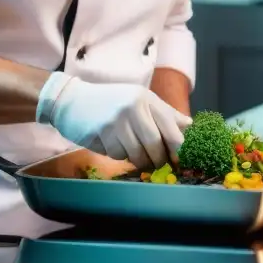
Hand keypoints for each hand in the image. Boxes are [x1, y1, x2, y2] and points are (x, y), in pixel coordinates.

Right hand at [36, 73, 191, 168]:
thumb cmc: (111, 101)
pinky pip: (117, 155)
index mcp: (147, 98)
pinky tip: (111, 144)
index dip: (179, 149)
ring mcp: (116, 119)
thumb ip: (166, 114)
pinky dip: (118, 155)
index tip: (180, 161)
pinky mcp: (100, 132)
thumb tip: (191, 126)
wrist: (71, 99)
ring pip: (136, 154)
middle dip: (157, 160)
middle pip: (155, 146)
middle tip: (156, 164)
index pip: (172, 129)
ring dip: (137, 159)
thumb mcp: (140, 100)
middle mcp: (134, 106)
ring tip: (132, 151)